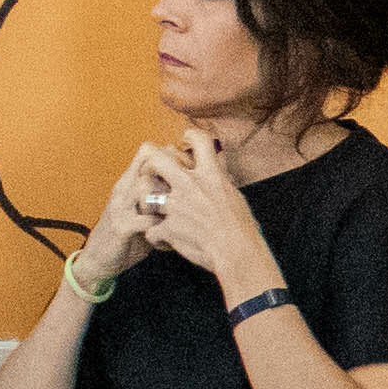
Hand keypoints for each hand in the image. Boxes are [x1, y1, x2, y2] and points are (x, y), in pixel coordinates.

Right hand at [68, 146, 188, 300]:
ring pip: (146, 186)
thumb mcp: (142, 208)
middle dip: (174, 173)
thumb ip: (160, 193)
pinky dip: (164, 228)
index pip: (148, 151)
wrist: (97, 259)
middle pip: (149, 162)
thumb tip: (192, 180)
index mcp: (129, 181)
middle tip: (189, 192)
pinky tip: (170, 236)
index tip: (190, 172)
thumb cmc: (128, 232)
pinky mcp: (121, 228)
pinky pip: (147, 220)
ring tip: (178, 217)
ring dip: (167, 200)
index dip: (172, 155)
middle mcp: (123, 189)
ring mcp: (120, 207)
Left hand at [132, 129, 271, 291]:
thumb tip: (219, 166)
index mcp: (211, 175)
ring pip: (144, 194)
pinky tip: (164, 242)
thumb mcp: (235, 195)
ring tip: (152, 212)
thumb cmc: (243, 228)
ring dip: (146, 203)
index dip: (189, 136)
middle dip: (151, 164)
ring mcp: (176, 207)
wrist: (238, 253)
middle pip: (158, 159)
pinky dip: (156, 238)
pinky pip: (151, 231)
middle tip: (153, 174)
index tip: (184, 141)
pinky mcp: (168, 228)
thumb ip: (221, 179)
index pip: (198, 140)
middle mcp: (190, 186)